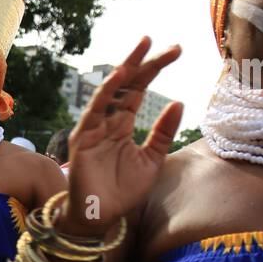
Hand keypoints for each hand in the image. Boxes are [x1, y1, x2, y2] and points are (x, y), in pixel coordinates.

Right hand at [59, 37, 182, 235]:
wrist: (100, 216)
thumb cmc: (123, 191)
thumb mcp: (152, 160)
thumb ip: (163, 132)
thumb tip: (179, 103)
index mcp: (123, 124)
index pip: (139, 90)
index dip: (155, 70)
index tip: (176, 51)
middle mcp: (108, 120)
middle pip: (127, 84)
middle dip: (146, 63)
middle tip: (168, 45)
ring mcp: (94, 127)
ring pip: (111, 90)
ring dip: (127, 68)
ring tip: (144, 48)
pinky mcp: (83, 137)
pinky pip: (95, 109)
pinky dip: (106, 91)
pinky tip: (120, 75)